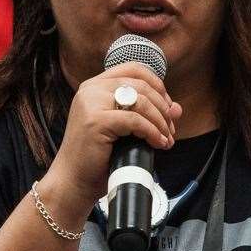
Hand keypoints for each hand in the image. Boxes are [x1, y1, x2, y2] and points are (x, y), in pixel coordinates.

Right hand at [38, 64, 181, 222]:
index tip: (166, 107)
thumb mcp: (124, 129)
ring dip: (160, 121)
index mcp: (95, 86)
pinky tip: (158, 143)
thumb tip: (176, 109)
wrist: (73, 181)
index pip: (134, 69)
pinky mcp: (96, 120)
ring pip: (141, 101)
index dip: (157, 85)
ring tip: (166, 138)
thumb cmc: (97, 157)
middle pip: (142, 85)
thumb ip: (147, 115)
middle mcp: (91, 89)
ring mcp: (92, 103)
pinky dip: (152, 132)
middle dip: (163, 108)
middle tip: (170, 129)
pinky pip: (136, 120)